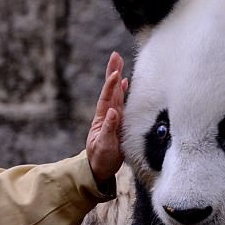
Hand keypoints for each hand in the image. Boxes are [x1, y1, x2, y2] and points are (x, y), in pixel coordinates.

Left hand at [85, 51, 127, 183]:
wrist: (99, 168)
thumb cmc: (101, 159)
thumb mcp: (104, 146)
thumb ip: (108, 129)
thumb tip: (113, 112)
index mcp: (103, 119)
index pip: (107, 98)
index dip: (111, 85)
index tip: (116, 73)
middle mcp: (107, 115)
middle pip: (111, 90)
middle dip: (113, 72)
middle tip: (115, 55)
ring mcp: (112, 117)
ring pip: (116, 93)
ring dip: (118, 77)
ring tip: (119, 61)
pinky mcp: (118, 121)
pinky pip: (121, 102)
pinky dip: (122, 91)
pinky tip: (126, 82)